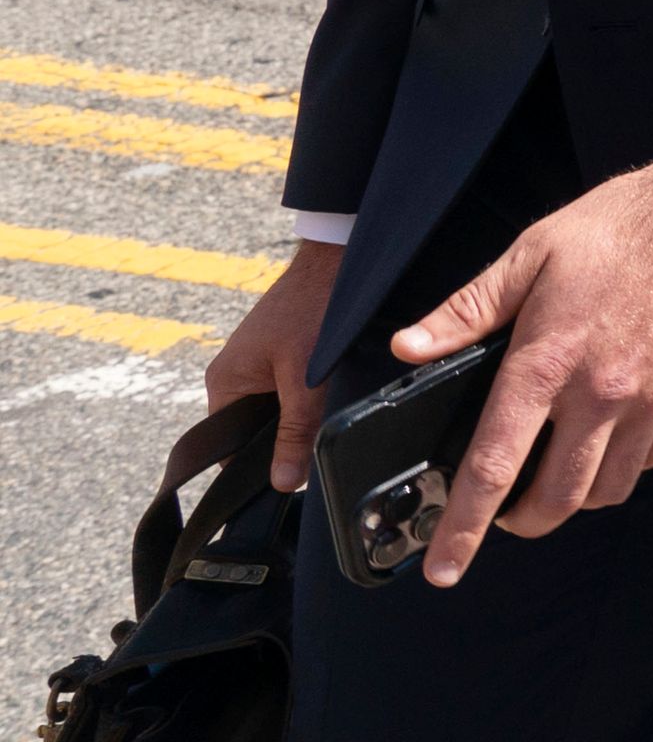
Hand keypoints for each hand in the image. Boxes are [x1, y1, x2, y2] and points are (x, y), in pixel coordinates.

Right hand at [204, 240, 343, 493]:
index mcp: (224, 383)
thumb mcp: (305, 378)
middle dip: (284, 443)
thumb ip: (295, 430)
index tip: (288, 482)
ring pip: (278, 413)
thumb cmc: (314, 309)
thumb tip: (283, 484)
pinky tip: (331, 400)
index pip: (228, 449)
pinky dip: (309, 400)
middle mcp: (235, 377)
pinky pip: (291, 393)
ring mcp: (259, 366)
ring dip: (300, 420)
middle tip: (317, 452)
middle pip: (255, 433)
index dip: (257, 469)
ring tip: (325, 420)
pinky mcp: (283, 356)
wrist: (339, 257)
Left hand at [389, 158, 652, 585]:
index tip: (444, 569)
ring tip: (556, 474)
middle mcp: (601, 395)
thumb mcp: (531, 253)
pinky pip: (652, 460)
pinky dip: (625, 466)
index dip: (463, 526)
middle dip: (520, 523)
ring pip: (607, 490)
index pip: (494, 465)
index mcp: (547, 362)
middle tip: (503, 512)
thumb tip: (408, 347)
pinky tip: (611, 440)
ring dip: (574, 497)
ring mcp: (651, 403)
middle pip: (556, 500)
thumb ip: (468, 310)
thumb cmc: (620, 227)